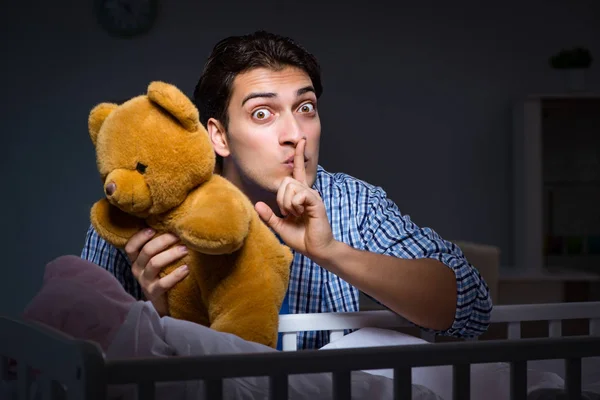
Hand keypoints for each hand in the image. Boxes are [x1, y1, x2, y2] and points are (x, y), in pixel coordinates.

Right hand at [125, 229, 188, 315]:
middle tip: (179, 236)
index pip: (131, 246)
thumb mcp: (157, 260)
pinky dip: (175, 274)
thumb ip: (160, 247)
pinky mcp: (153, 293)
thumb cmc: (163, 275)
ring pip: (154, 263)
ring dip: (171, 254)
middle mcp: (137, 269)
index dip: (140, 236)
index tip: (153, 229)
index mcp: (137, 260)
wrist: (164, 303)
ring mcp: (144, 282)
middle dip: (163, 241)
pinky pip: (163, 283)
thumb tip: (174, 227)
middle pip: (147, 251)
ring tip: (185, 250)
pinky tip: (186, 269)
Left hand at [255, 138, 335, 259]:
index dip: (299, 156)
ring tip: (295, 214)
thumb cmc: (301, 238)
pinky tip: (301, 213)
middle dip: (281, 197)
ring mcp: (312, 196)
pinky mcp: (316, 202)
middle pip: (286, 180)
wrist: (316, 250)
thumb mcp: (280, 226)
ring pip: (290, 186)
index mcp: (299, 196)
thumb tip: (256, 204)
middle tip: (288, 212)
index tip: (301, 141)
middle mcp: (307, 192)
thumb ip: (269, 216)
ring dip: (287, 203)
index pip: (298, 171)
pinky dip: (295, 205)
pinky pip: (299, 194)